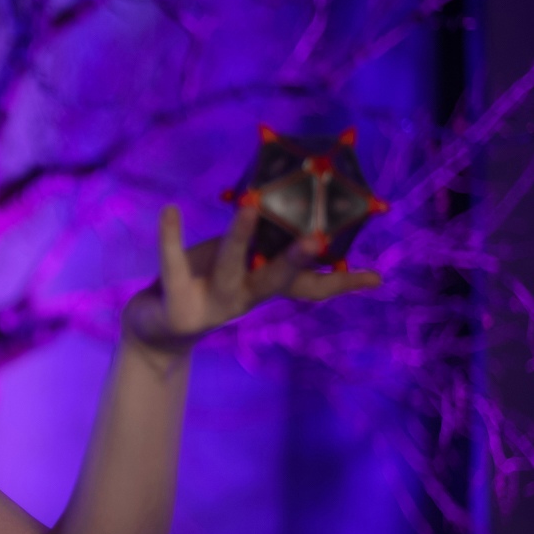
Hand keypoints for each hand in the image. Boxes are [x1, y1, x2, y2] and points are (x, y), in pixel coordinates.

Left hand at [122, 204, 382, 352]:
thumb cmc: (202, 284)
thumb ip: (261, 246)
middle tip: (316, 239)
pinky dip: (170, 236)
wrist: (156, 329)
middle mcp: (243, 299)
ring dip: (240, 235)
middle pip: (274, 279)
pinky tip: (170, 211)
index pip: (309, 289)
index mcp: (262, 289)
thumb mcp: (236, 265)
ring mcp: (211, 304)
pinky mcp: (177, 305)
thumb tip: (292, 214)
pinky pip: (173, 264)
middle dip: (296, 259)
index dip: (342, 283)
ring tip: (250, 204)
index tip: (377, 278)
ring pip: (229, 267)